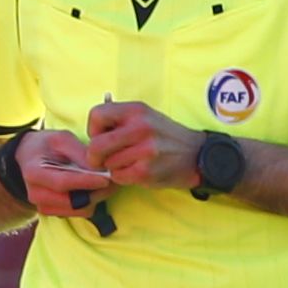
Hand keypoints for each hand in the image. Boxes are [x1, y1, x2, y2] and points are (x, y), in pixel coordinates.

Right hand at [11, 123, 116, 206]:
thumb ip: (79, 152)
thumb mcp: (61, 139)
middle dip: (96, 192)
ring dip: (96, 198)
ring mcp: (43, 206)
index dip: (86, 182)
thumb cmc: (46, 146)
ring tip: (105, 183)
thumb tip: (99, 168)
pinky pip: (78, 213)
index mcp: (34, 173)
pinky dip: (90, 202)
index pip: (62, 183)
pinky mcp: (53, 212)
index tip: (106, 178)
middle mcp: (36, 194)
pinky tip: (94, 189)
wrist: (29, 158)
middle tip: (113, 179)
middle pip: (72, 201)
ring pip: (79, 210)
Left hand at [79, 100, 215, 193]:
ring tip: (129, 162)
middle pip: (96, 146)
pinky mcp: (147, 171)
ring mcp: (144, 150)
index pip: (96, 115)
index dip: (93, 129)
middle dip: (94, 156)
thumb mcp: (145, 116)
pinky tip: (136, 171)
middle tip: (101, 159)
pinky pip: (118, 176)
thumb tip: (91, 131)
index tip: (100, 136)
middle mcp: (140, 127)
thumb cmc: (164, 135)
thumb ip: (119, 119)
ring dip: (113, 167)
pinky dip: (122, 177)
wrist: (196, 154)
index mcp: (136, 110)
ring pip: (107, 164)